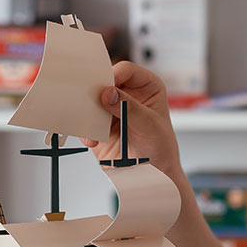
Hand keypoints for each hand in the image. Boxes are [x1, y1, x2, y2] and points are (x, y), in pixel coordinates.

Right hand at [80, 61, 183, 181]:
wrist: (151, 175)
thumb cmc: (160, 149)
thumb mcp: (150, 126)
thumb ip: (130, 109)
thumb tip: (109, 93)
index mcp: (146, 86)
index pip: (126, 71)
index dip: (114, 76)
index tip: (105, 89)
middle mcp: (127, 94)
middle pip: (105, 82)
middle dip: (95, 92)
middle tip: (89, 101)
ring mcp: (111, 109)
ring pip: (91, 101)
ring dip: (88, 111)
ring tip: (92, 124)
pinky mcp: (99, 126)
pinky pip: (85, 121)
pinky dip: (85, 129)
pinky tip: (92, 139)